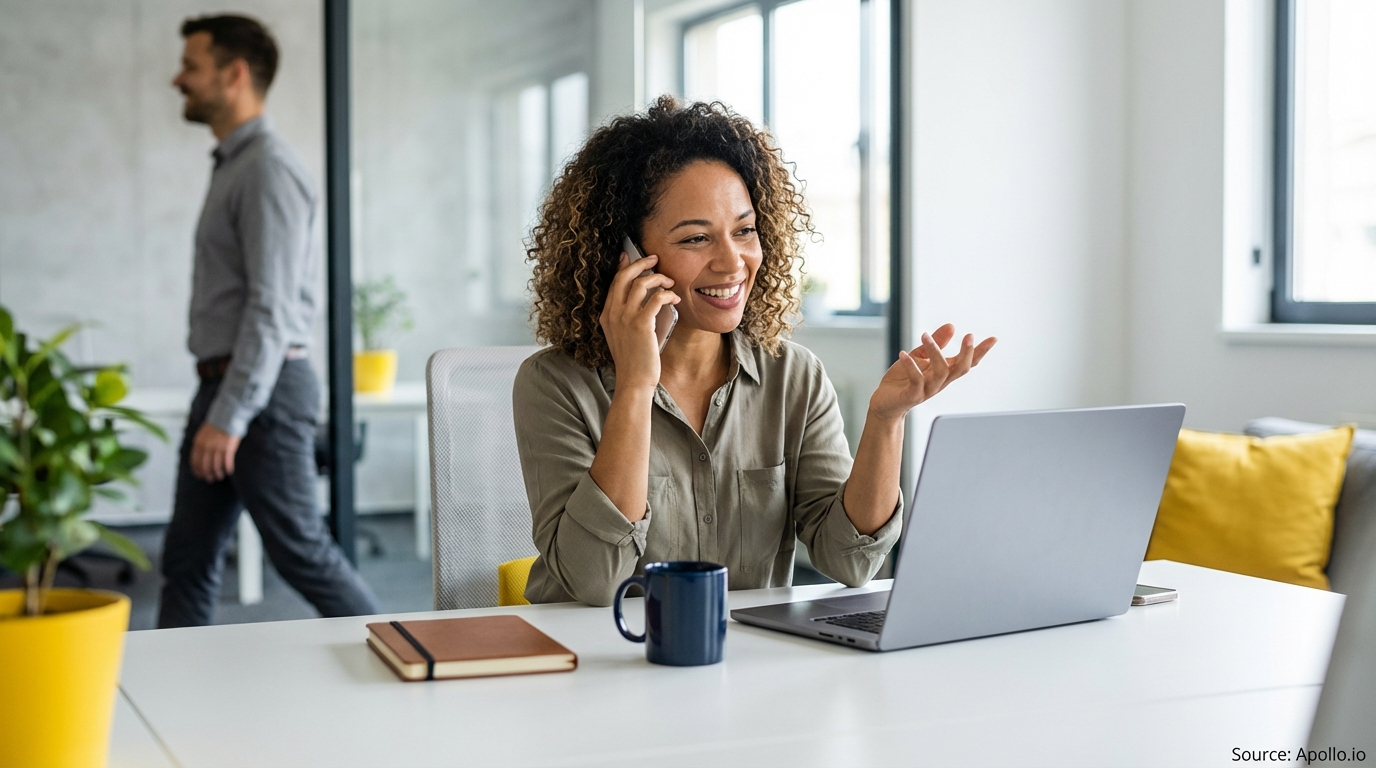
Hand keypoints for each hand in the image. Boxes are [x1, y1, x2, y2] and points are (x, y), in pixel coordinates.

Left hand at [191, 423, 240, 481]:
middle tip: (210, 479)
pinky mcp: (228, 448)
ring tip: (219, 476)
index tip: (200, 476)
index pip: (195, 462)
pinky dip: (227, 469)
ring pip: (216, 466)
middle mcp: (206, 447)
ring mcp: (217, 448)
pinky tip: (229, 472)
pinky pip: (227, 462)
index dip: (197, 471)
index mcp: (198, 443)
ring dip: (217, 473)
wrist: (228, 415)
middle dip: (207, 475)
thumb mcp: (202, 434)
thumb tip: (199, 458)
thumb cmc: (216, 425)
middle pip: (205, 466)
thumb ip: (200, 445)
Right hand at [598, 252, 680, 391]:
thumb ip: (626, 318)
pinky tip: (674, 300)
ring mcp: (625, 318)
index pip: (614, 282)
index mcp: (607, 315)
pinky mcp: (641, 324)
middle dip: (641, 263)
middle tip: (655, 259)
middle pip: (624, 276)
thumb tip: (644, 301)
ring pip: (640, 283)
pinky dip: (668, 295)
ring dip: (658, 278)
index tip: (631, 256)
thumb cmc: (633, 361)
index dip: (624, 267)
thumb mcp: (622, 336)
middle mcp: (613, 313)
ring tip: (669, 282)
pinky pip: (656, 299)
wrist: (633, 381)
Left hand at [868, 323, 996, 422]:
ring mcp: (927, 390)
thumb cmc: (903, 380)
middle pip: (960, 369)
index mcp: (943, 373)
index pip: (966, 362)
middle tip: (969, 336)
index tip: (993, 339)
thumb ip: (936, 342)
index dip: (980, 352)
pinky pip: (916, 381)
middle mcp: (939, 382)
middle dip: (967, 354)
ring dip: (935, 352)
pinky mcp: (912, 395)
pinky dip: (911, 366)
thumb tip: (952, 326)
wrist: (885, 404)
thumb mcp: (919, 356)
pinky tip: (903, 354)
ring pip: (940, 372)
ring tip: (925, 335)